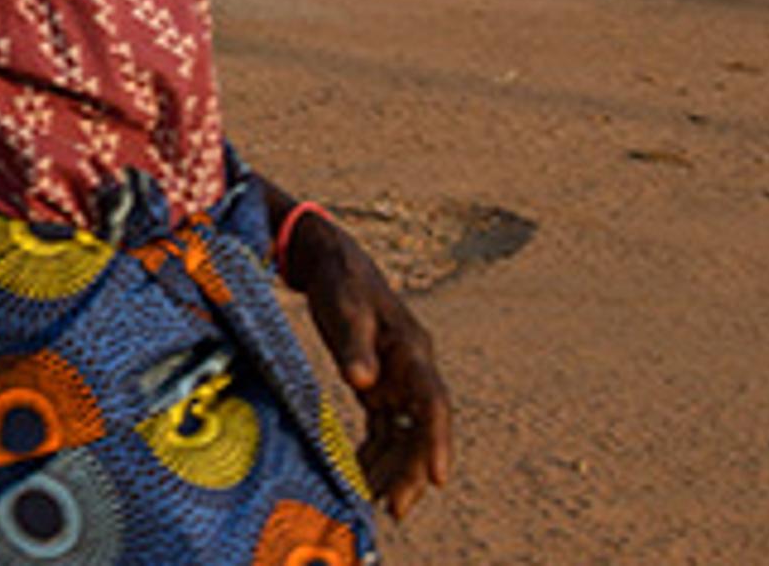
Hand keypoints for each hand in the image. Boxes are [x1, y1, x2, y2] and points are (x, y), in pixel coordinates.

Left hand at [284, 217, 452, 517]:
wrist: (329, 259)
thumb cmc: (339, 281)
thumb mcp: (344, 307)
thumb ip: (353, 344)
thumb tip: (362, 381)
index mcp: (412, 350)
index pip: (434, 403)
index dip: (438, 441)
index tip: (439, 478)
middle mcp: (412, 370)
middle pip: (421, 428)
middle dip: (413, 470)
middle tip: (395, 509)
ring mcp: (397, 379)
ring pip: (404, 434)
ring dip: (395, 469)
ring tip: (377, 505)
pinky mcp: (379, 385)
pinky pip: (384, 428)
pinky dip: (376, 454)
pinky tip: (361, 477)